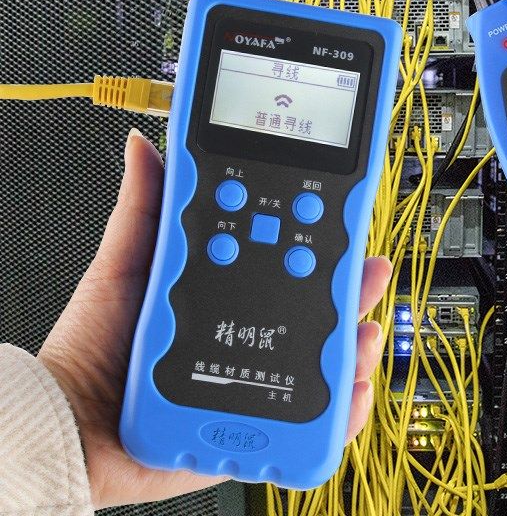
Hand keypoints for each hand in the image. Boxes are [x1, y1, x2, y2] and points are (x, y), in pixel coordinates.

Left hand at [38, 129, 391, 508]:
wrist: (74, 421)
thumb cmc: (96, 342)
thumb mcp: (125, 262)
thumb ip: (144, 205)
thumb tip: (143, 144)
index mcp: (228, 285)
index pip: (287, 256)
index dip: (321, 238)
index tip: (341, 217)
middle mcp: (250, 327)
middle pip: (318, 305)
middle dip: (356, 288)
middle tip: (370, 271)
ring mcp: (257, 376)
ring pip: (324, 358)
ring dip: (356, 344)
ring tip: (363, 334)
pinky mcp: (254, 424)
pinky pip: (308, 421)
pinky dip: (340, 410)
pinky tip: (351, 391)